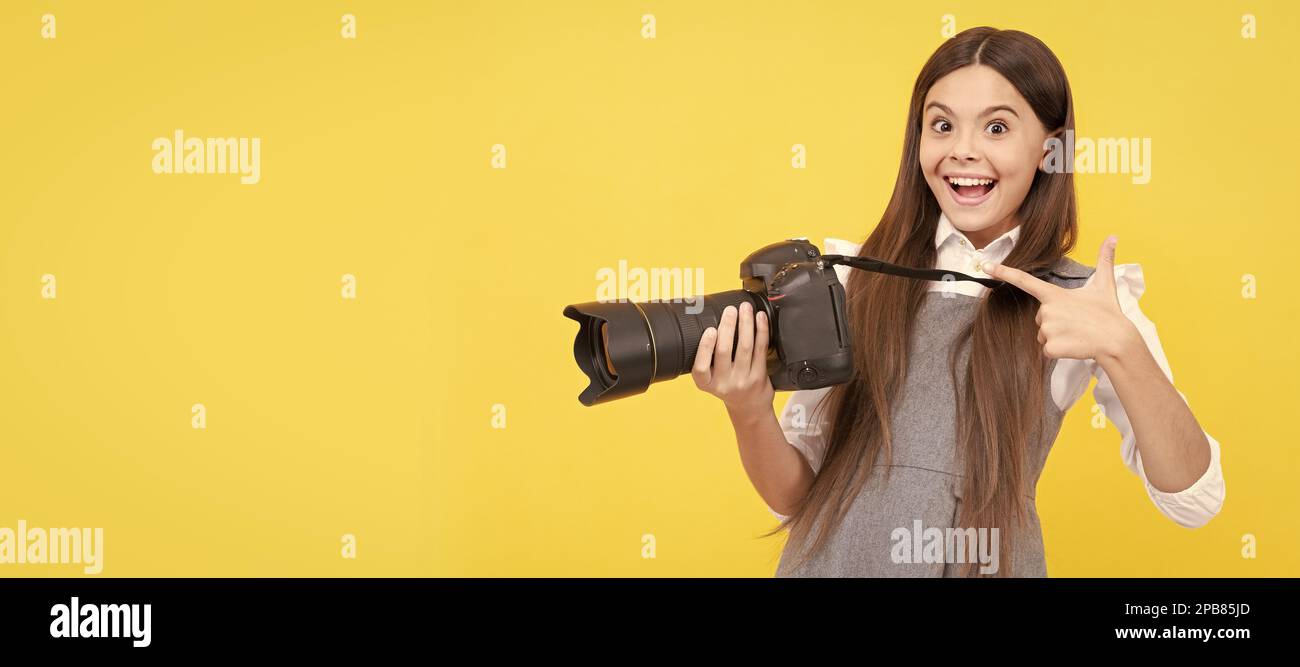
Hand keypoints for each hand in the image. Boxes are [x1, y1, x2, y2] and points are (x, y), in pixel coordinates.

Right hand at [691, 301, 774, 413]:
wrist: (748, 406)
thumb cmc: (727, 385)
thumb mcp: (710, 378)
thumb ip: (706, 358)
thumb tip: (707, 321)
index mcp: (706, 383)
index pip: (701, 367)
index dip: (705, 348)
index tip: (710, 330)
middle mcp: (724, 383)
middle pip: (724, 351)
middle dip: (728, 327)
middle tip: (730, 310)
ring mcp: (743, 380)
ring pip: (745, 347)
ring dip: (745, 324)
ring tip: (745, 309)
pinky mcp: (759, 376)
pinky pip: (760, 349)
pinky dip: (761, 330)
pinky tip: (759, 318)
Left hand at [984, 236, 1141, 362]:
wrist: (1117, 340)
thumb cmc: (1109, 313)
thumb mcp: (1104, 285)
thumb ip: (1105, 260)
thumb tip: (1113, 236)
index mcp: (1055, 294)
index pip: (1024, 280)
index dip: (1003, 273)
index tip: (985, 266)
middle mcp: (1047, 310)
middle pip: (1039, 318)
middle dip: (1054, 322)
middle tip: (1075, 322)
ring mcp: (1048, 329)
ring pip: (1042, 335)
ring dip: (1057, 337)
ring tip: (1076, 334)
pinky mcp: (1051, 346)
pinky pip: (1046, 350)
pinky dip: (1059, 351)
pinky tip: (1074, 345)